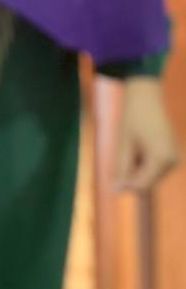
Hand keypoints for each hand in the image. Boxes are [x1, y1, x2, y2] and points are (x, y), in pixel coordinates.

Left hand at [114, 77, 179, 192]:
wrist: (145, 97)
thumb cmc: (131, 118)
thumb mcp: (122, 144)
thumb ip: (121, 168)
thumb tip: (115, 192)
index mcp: (161, 158)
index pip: (141, 186)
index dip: (125, 183)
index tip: (114, 169)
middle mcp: (172, 162)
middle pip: (145, 183)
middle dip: (131, 173)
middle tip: (126, 150)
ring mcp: (174, 160)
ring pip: (148, 177)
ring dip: (136, 168)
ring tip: (134, 146)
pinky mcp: (171, 157)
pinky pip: (152, 169)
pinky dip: (142, 163)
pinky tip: (140, 145)